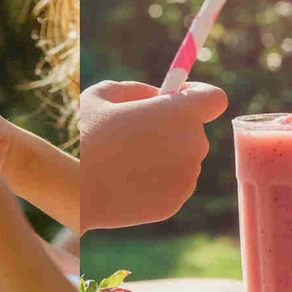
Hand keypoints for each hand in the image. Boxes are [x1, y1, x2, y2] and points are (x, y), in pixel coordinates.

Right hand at [78, 80, 225, 229]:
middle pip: (194, 130)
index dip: (197, 95)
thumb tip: (154, 96)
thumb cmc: (86, 137)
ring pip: (183, 159)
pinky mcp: (176, 202)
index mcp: (181, 113)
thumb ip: (134, 89)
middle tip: (137, 131)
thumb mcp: (101, 97)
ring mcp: (187, 177)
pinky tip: (126, 180)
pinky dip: (155, 180)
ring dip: (163, 155)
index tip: (176, 97)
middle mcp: (193, 145)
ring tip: (124, 159)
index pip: (214, 98)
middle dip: (171, 127)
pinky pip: (172, 184)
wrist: (77, 189)